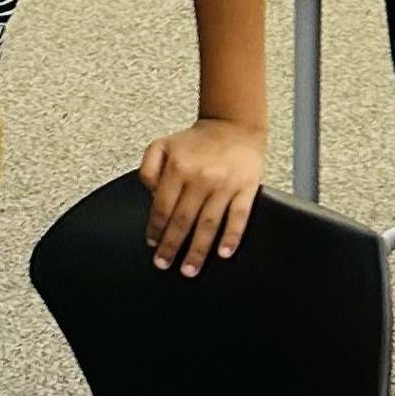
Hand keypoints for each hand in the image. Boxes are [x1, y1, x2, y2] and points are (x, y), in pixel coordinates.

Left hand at [139, 118, 262, 275]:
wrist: (233, 126)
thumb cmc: (196, 141)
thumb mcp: (161, 145)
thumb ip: (148, 169)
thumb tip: (149, 195)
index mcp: (177, 168)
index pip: (162, 206)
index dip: (156, 229)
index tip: (152, 245)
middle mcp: (200, 178)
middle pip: (183, 220)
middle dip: (172, 246)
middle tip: (165, 264)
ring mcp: (225, 185)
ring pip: (209, 224)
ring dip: (198, 250)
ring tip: (190, 269)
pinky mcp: (246, 189)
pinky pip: (239, 217)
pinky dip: (231, 237)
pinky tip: (224, 253)